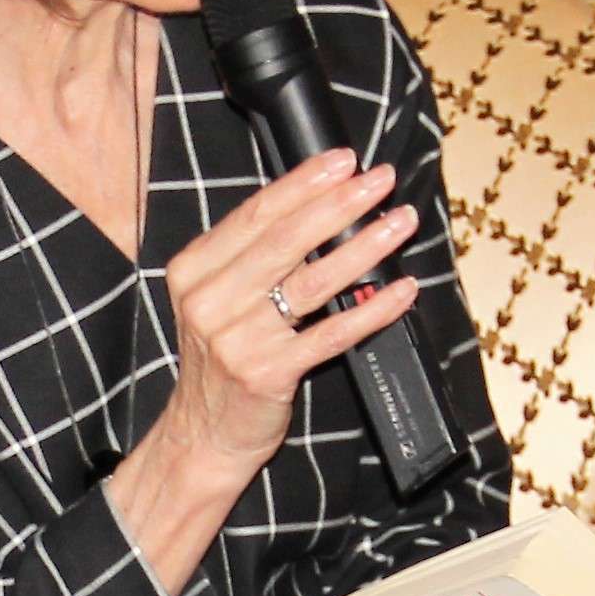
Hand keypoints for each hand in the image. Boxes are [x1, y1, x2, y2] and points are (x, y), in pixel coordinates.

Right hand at [155, 149, 413, 475]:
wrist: (204, 435)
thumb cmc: (222, 360)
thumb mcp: (218, 299)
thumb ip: (253, 258)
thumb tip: (322, 208)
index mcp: (195, 270)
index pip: (256, 214)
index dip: (304, 183)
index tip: (344, 160)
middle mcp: (210, 300)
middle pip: (286, 240)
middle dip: (341, 204)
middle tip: (381, 180)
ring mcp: (237, 338)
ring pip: (312, 282)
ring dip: (364, 248)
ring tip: (399, 224)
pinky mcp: (267, 373)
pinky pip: (331, 334)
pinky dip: (371, 310)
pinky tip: (400, 290)